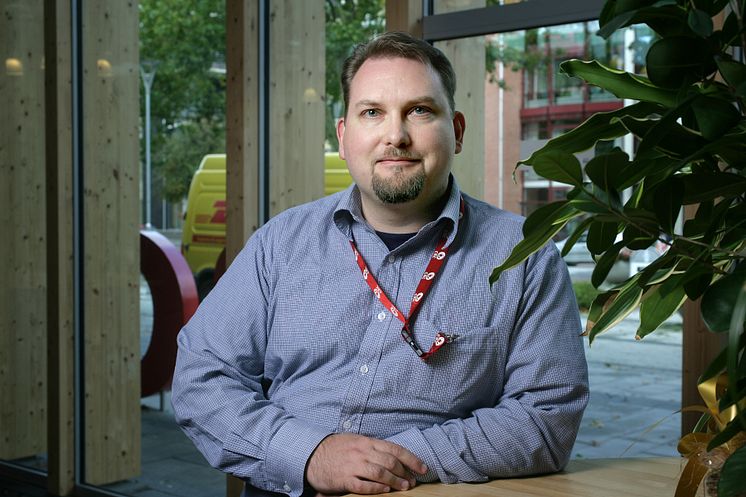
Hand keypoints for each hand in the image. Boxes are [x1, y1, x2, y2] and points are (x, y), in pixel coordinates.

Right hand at [305, 433, 427, 494]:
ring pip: (380, 473)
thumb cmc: (335, 449)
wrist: (311, 455)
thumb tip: (392, 455)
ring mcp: (353, 465)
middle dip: (405, 473)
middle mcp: (362, 452)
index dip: (412, 459)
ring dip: (395, 481)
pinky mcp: (344, 479)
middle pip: (390, 462)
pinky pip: (364, 485)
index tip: (423, 468)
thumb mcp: (355, 441)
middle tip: (413, 481)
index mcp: (367, 442)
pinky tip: (385, 491)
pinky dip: (376, 488)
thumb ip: (372, 447)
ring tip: (404, 488)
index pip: (395, 449)